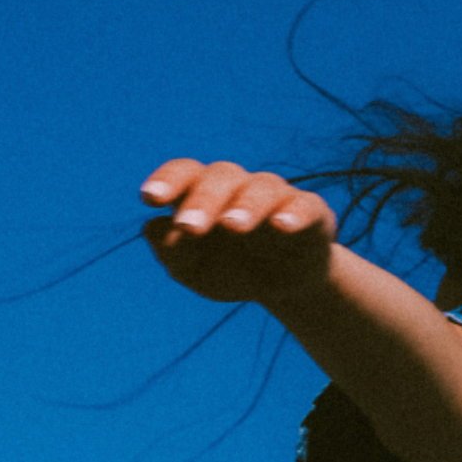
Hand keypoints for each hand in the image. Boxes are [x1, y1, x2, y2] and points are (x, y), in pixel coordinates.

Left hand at [141, 160, 337, 304]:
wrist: (283, 287)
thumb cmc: (230, 269)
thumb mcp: (194, 271)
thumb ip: (171, 253)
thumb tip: (155, 229)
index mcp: (204, 193)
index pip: (184, 173)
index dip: (167, 181)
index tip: (150, 199)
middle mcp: (239, 187)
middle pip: (220, 176)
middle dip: (203, 201)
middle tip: (189, 227)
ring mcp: (276, 196)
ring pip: (261, 188)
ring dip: (245, 205)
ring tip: (233, 227)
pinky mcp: (312, 213)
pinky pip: (305, 205)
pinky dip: (294, 214)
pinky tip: (281, 227)